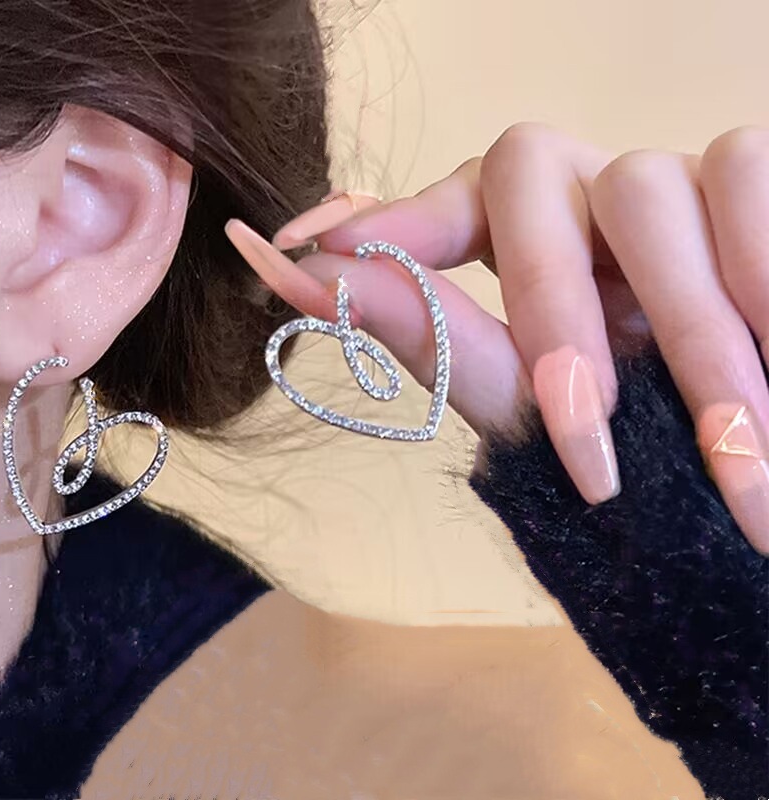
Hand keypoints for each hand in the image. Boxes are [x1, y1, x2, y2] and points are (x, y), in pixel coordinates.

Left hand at [225, 123, 768, 553]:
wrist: (741, 505)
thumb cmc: (635, 458)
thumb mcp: (525, 404)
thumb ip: (424, 329)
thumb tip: (298, 270)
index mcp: (533, 242)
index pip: (460, 191)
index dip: (400, 213)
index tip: (311, 247)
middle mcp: (593, 200)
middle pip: (531, 168)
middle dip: (550, 300)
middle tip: (576, 424)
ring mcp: (679, 187)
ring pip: (649, 183)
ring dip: (684, 328)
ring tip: (729, 451)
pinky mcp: (757, 193)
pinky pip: (750, 169)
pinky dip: (760, 268)